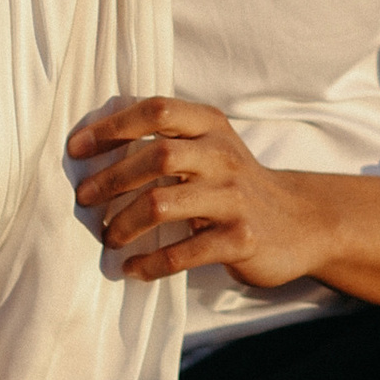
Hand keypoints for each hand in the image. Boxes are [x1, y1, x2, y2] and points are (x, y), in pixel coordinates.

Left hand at [68, 102, 379, 306]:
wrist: (301, 221)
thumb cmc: (235, 184)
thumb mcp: (210, 148)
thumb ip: (167, 140)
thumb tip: (95, 144)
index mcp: (210, 126)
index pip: (156, 111)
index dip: (112, 126)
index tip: (77, 149)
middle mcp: (222, 156)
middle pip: (155, 156)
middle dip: (111, 178)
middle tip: (85, 199)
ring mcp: (233, 198)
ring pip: (163, 203)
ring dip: (125, 222)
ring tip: (108, 237)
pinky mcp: (240, 239)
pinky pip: (185, 252)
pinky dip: (151, 263)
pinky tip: (132, 269)